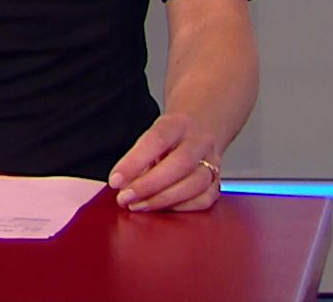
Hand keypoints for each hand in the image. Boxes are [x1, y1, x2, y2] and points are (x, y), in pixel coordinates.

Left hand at [108, 113, 222, 212]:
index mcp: (177, 124)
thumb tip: (122, 185)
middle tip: (126, 198)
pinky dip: (182, 207)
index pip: (156, 140)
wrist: (199, 128)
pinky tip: (163, 208)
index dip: (134, 162)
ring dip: (163, 199)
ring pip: (195, 184)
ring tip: (139, 205)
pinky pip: (205, 199)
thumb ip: (137, 159)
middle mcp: (199, 141)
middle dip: (149, 185)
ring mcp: (212, 162)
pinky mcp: (217, 181)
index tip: (115, 180)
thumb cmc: (168, 137)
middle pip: (180, 163)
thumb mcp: (150, 137)